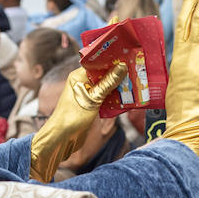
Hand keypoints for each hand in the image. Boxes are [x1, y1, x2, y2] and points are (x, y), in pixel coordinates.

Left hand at [28, 62, 128, 182]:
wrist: (62, 139)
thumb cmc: (73, 117)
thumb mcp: (93, 99)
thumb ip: (107, 83)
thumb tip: (121, 67)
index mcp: (78, 76)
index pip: (98, 62)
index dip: (112, 60)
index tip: (129, 58)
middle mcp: (82, 82)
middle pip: (104, 74)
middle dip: (118, 74)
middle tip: (136, 72)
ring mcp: (87, 94)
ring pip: (106, 86)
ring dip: (118, 87)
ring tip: (135, 84)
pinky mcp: (91, 104)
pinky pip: (105, 97)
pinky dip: (115, 97)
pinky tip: (126, 98)